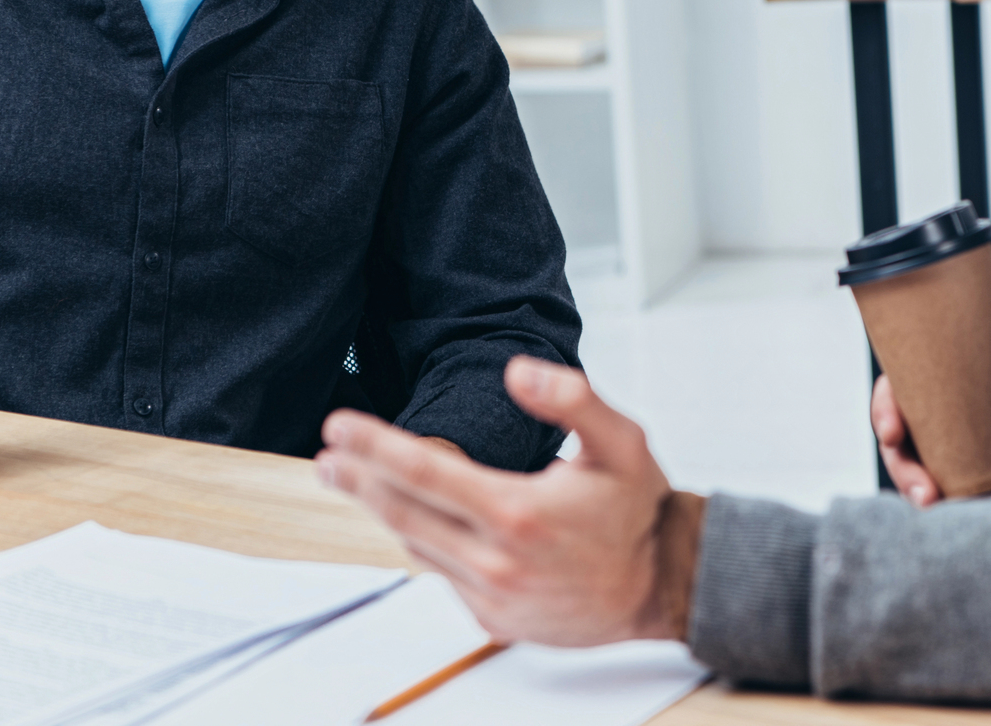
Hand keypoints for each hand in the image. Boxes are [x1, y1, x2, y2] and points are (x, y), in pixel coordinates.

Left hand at [317, 356, 671, 645]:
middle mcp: (496, 560)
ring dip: (388, 512)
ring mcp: (491, 595)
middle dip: (358, 481)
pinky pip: (444, 575)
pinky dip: (429, 545)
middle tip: (328, 458)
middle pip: (403, 513)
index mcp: (518, 513)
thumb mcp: (620, 441)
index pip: (425, 472)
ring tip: (363, 481)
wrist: (662, 586)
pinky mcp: (493, 618)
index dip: (374, 446)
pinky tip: (426, 521)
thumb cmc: (638, 511)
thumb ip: (571, 398)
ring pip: (420, 546)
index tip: (338, 428)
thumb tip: (516, 371)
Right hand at [872, 362, 990, 505]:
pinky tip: (947, 519)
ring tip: (935, 504)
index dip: (885, 407)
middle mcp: (936, 430)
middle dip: (898, 462)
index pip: (902, 390)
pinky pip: (930, 506)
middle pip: (895, 439)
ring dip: (913, 491)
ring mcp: (940, 468)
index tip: (892, 430)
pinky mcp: (952, 501)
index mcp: (950, 394)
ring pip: (907, 476)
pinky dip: (933, 515)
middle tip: (922, 485)